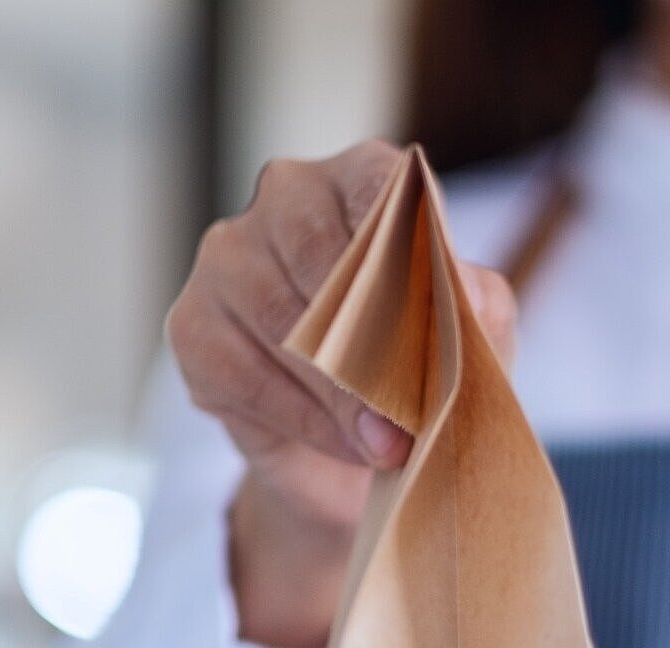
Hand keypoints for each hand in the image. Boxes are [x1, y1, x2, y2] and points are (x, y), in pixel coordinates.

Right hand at [164, 139, 516, 647]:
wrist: (359, 447)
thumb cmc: (420, 369)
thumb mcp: (470, 338)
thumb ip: (477, 307)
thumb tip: (466, 292)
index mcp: (360, 179)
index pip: (380, 186)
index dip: (409, 246)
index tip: (439, 304)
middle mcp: (285, 199)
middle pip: (320, 253)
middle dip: (374, 342)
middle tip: (413, 413)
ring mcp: (228, 258)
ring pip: (281, 320)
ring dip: (343, 394)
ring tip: (390, 443)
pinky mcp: (192, 326)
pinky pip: (245, 373)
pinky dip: (305, 419)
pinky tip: (346, 444)